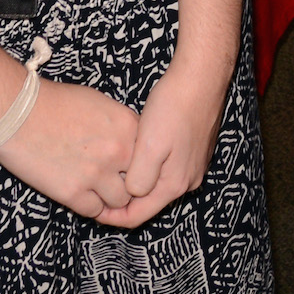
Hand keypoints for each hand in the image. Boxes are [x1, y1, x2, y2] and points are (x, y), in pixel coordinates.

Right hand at [0, 77, 141, 219]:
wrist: (15, 112)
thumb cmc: (53, 102)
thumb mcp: (98, 103)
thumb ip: (119, 126)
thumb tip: (129, 143)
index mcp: (127, 125)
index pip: (149, 156)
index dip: (138, 162)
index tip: (126, 165)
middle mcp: (118, 151)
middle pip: (140, 181)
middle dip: (128, 182)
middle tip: (113, 181)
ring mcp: (96, 173)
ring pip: (120, 201)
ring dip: (109, 197)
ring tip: (95, 188)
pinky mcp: (73, 192)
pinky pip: (94, 210)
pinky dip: (89, 206)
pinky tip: (80, 194)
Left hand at [100, 55, 231, 229]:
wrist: (202, 76)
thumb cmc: (174, 107)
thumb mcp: (150, 146)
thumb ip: (139, 178)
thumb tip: (131, 194)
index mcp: (174, 184)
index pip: (137, 216)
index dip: (111, 218)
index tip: (90, 210)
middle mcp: (187, 180)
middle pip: (148, 202)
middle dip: (123, 201)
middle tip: (97, 190)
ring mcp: (193, 165)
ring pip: (157, 184)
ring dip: (135, 182)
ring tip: (112, 172)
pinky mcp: (193, 149)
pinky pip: (166, 169)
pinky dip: (147, 168)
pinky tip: (135, 153)